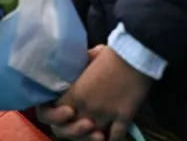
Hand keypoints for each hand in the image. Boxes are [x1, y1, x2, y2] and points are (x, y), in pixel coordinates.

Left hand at [38, 46, 152, 140]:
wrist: (134, 55)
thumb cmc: (111, 54)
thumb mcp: (86, 60)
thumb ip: (76, 71)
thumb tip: (73, 70)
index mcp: (74, 92)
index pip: (51, 114)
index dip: (56, 116)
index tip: (65, 112)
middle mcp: (86, 107)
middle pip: (68, 132)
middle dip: (73, 131)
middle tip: (83, 124)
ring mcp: (105, 115)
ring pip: (92, 138)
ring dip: (93, 137)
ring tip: (98, 133)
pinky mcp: (123, 118)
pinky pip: (114, 137)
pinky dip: (112, 138)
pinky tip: (112, 135)